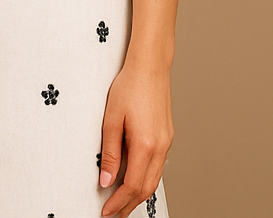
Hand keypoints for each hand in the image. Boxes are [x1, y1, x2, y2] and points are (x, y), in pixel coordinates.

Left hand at [99, 58, 172, 216]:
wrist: (150, 68)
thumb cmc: (129, 88)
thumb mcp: (111, 120)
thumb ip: (110, 153)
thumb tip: (106, 181)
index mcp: (146, 145)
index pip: (132, 186)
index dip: (118, 203)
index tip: (105, 212)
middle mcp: (161, 148)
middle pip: (146, 188)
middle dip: (129, 205)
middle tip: (113, 215)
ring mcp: (167, 144)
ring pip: (154, 180)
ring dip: (138, 195)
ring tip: (122, 204)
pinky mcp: (167, 138)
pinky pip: (158, 167)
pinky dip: (145, 180)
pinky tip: (135, 181)